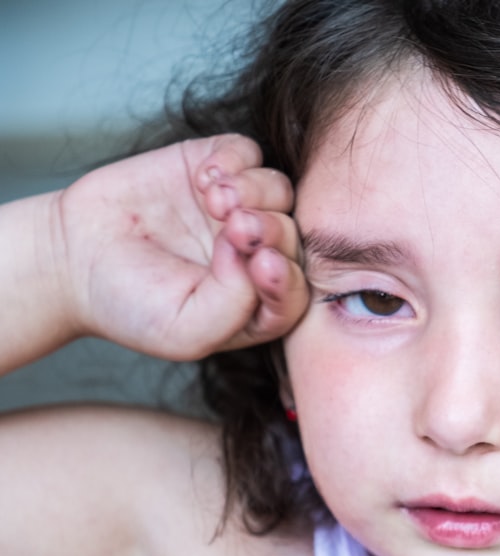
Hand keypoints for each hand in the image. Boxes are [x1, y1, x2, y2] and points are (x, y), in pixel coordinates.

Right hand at [53, 134, 307, 359]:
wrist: (71, 260)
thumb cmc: (130, 305)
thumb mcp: (184, 330)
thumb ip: (233, 305)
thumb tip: (257, 256)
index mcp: (260, 302)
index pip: (298, 289)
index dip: (287, 275)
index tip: (260, 263)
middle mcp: (258, 253)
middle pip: (292, 235)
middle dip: (270, 230)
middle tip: (236, 228)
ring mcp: (240, 208)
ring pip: (279, 190)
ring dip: (255, 192)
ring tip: (215, 201)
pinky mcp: (214, 167)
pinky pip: (248, 152)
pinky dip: (234, 159)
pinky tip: (203, 178)